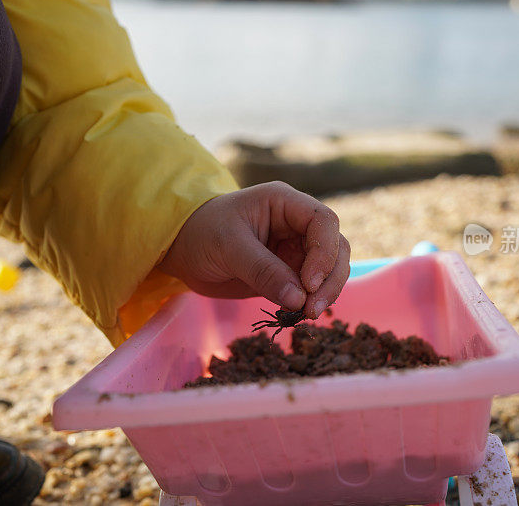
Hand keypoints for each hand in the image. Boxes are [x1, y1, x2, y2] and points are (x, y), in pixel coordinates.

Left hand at [158, 181, 350, 318]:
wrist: (183, 249)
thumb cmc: (201, 233)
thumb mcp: (228, 247)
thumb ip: (263, 270)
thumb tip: (298, 299)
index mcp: (284, 203)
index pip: (323, 221)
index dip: (324, 252)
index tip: (308, 283)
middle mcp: (297, 224)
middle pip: (335, 247)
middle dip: (330, 278)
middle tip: (312, 309)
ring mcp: (296, 249)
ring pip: (330, 269)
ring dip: (325, 292)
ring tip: (307, 315)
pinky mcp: (290, 273)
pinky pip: (311, 288)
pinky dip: (310, 302)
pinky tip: (299, 315)